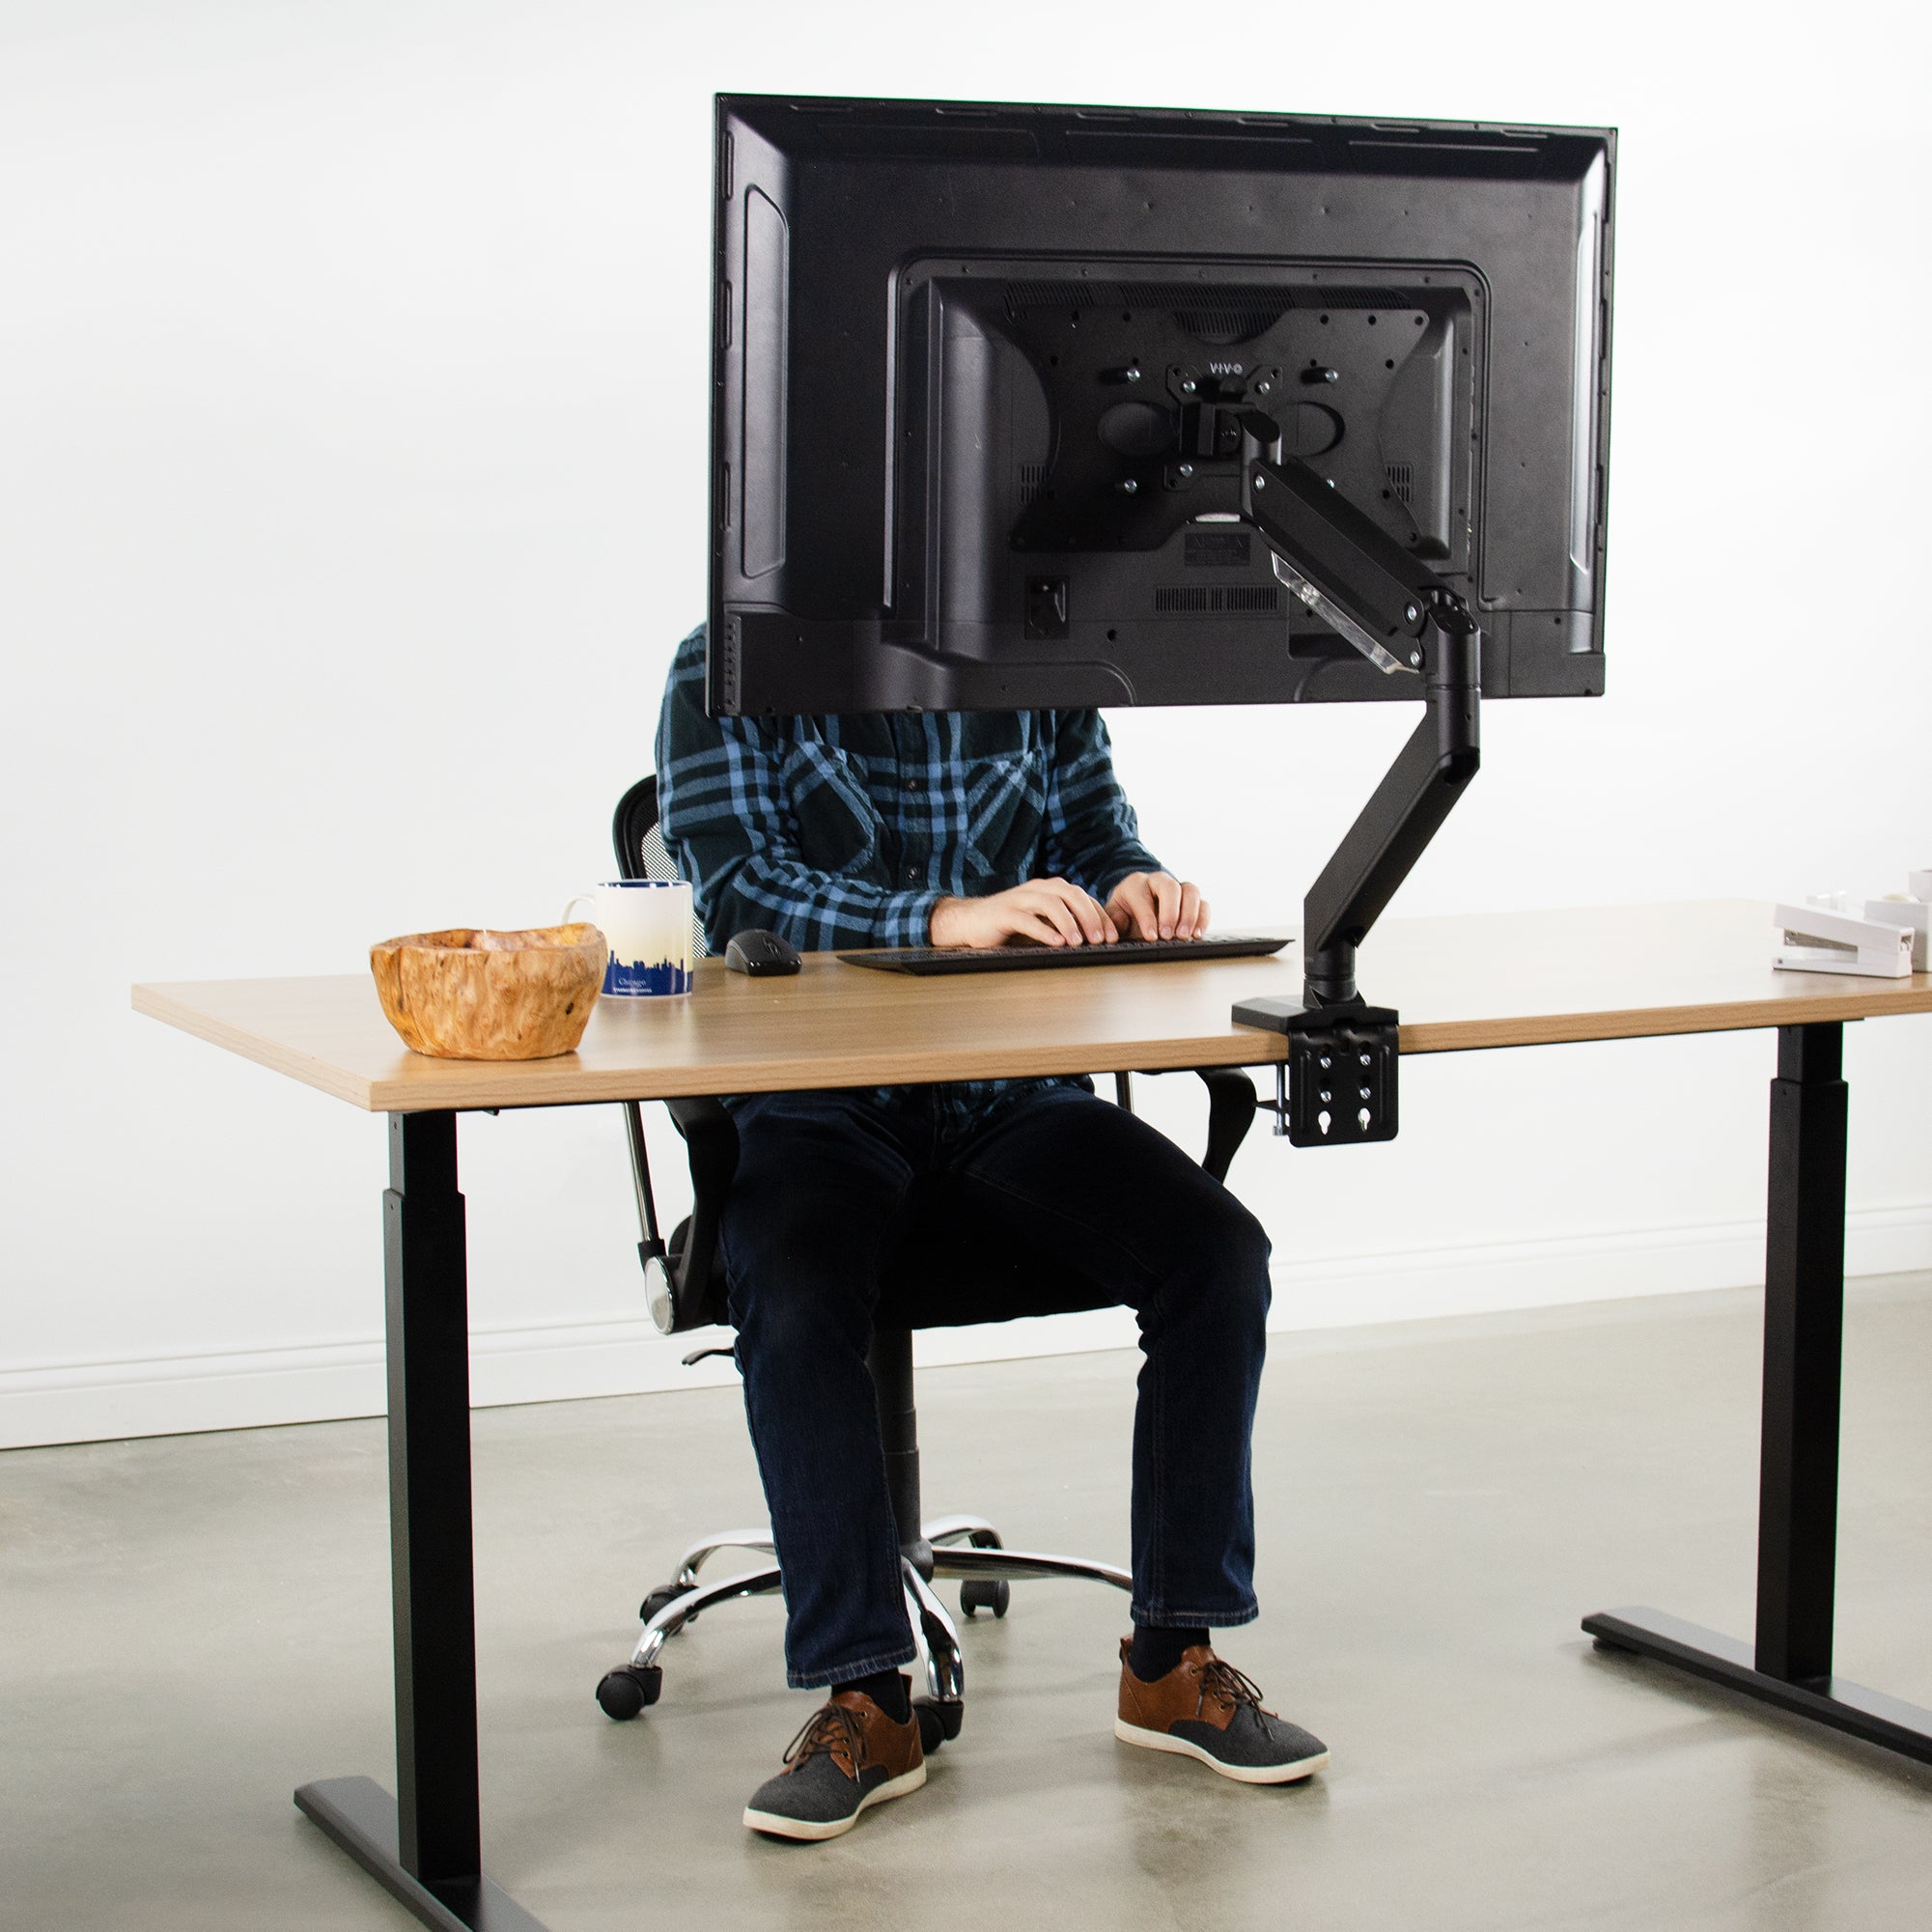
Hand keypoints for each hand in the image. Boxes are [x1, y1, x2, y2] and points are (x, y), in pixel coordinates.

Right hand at [930, 878, 1118, 948]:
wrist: (970, 922)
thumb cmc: (1010, 925)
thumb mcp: (1042, 922)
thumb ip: (1064, 925)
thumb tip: (1096, 940)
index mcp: (1050, 890)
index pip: (1083, 898)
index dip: (1101, 916)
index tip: (1113, 937)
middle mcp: (1037, 889)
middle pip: (1071, 895)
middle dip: (1090, 917)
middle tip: (1100, 940)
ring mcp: (1020, 899)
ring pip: (1051, 904)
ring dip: (1069, 923)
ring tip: (1078, 942)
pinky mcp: (1004, 913)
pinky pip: (1028, 920)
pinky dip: (1044, 931)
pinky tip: (1056, 943)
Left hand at [1104, 871, 1209, 940]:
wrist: (1136, 911)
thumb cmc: (1125, 914)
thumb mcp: (1113, 917)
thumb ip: (1113, 921)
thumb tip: (1116, 931)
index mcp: (1135, 884)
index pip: (1143, 896)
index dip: (1147, 917)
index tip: (1151, 936)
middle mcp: (1159, 881)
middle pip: (1170, 887)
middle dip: (1171, 913)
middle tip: (1169, 936)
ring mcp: (1178, 888)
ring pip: (1191, 891)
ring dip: (1190, 915)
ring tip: (1185, 936)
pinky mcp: (1192, 900)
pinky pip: (1203, 904)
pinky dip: (1203, 919)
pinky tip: (1197, 934)